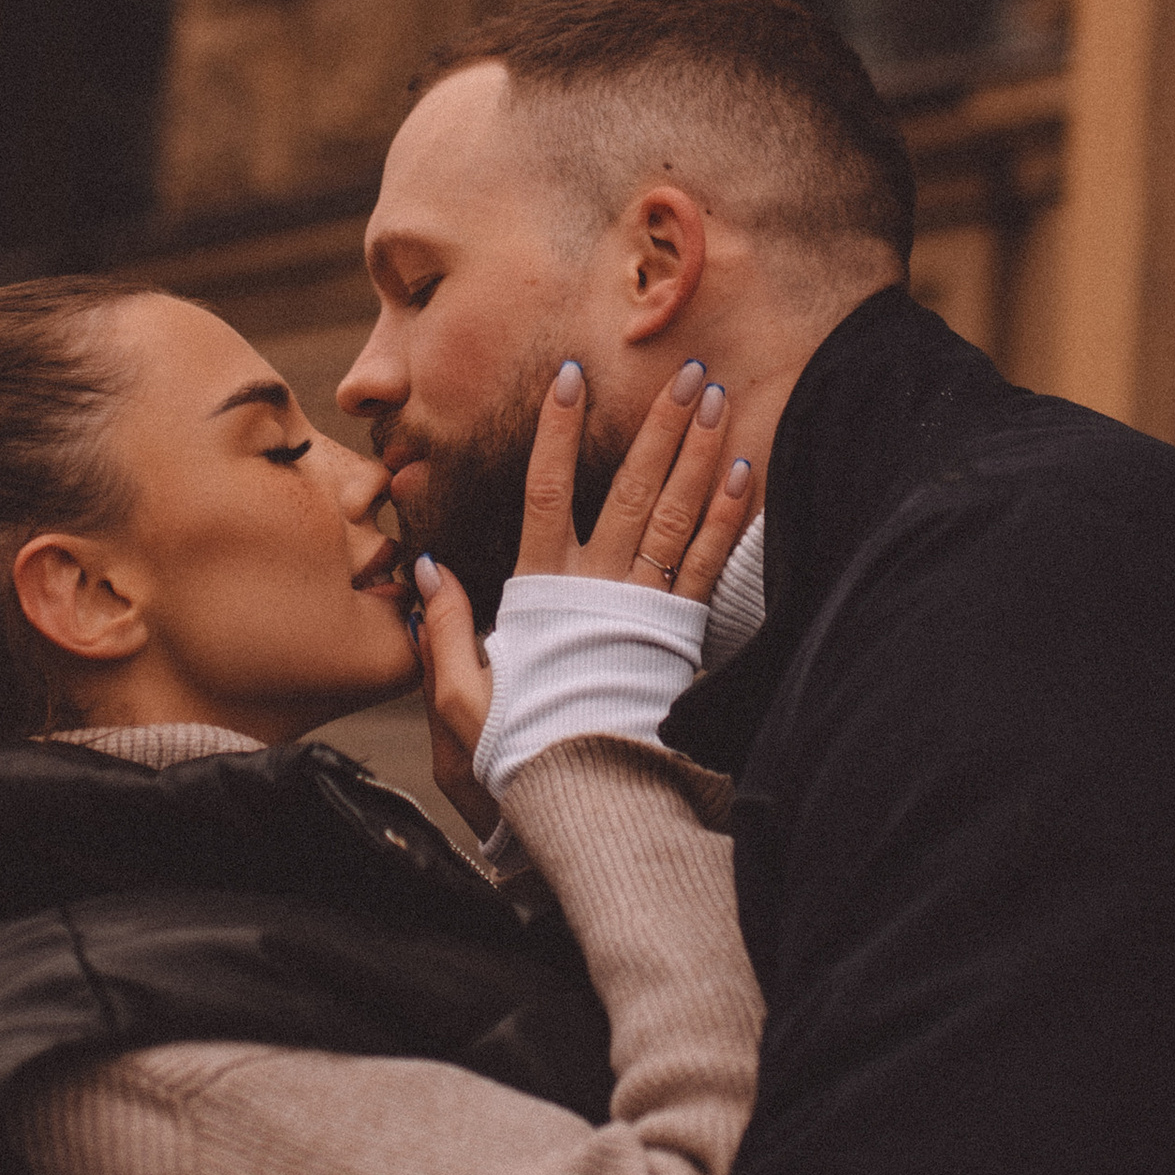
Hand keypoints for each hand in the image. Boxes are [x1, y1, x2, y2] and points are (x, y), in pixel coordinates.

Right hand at [410, 361, 753, 817]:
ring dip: (700, 454)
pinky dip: (728, 517)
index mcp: (540, 593)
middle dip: (659, 425)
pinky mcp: (681, 635)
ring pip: (676, 515)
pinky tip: (745, 474)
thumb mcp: (460, 698)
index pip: (546, 491)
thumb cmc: (519, 751)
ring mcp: (644, 609)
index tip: (572, 377)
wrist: (589, 805)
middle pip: (631, 489)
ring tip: (719, 399)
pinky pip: (708, 564)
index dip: (558, 432)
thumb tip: (429, 565)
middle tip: (687, 369)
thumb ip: (444, 629)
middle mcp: (597, 588)